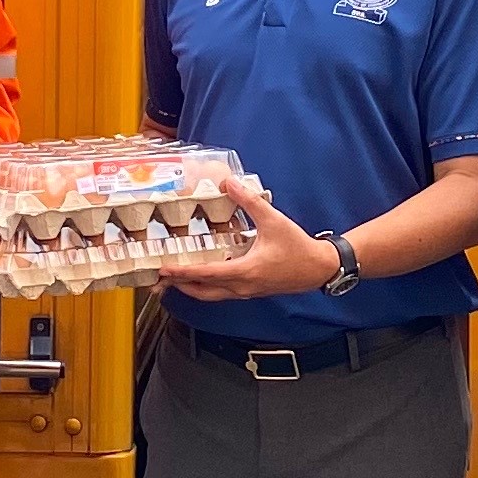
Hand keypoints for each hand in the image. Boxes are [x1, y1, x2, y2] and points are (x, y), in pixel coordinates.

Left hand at [156, 189, 340, 302]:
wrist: (319, 268)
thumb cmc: (298, 248)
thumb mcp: (273, 220)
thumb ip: (250, 201)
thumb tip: (230, 183)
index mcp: (245, 272)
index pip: (206, 274)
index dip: (182, 272)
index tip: (163, 269)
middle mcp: (242, 287)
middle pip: (202, 292)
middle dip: (179, 285)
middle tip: (158, 279)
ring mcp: (246, 291)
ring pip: (211, 295)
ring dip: (191, 288)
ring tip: (173, 279)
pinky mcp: (250, 290)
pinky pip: (221, 292)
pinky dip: (206, 286)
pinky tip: (201, 274)